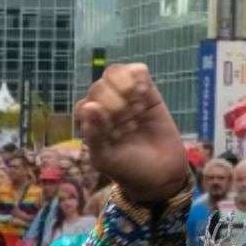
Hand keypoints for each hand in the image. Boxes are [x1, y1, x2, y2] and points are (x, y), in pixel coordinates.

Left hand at [75, 63, 187, 203]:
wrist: (162, 174)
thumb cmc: (128, 169)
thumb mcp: (106, 159)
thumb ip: (94, 135)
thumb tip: (89, 106)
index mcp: (90, 124)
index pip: (84, 105)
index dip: (99, 114)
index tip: (116, 133)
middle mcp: (104, 108)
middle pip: (98, 87)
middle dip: (113, 104)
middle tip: (130, 125)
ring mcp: (125, 98)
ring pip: (114, 74)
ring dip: (124, 87)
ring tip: (137, 108)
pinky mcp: (147, 92)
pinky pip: (138, 71)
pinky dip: (138, 77)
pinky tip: (144, 94)